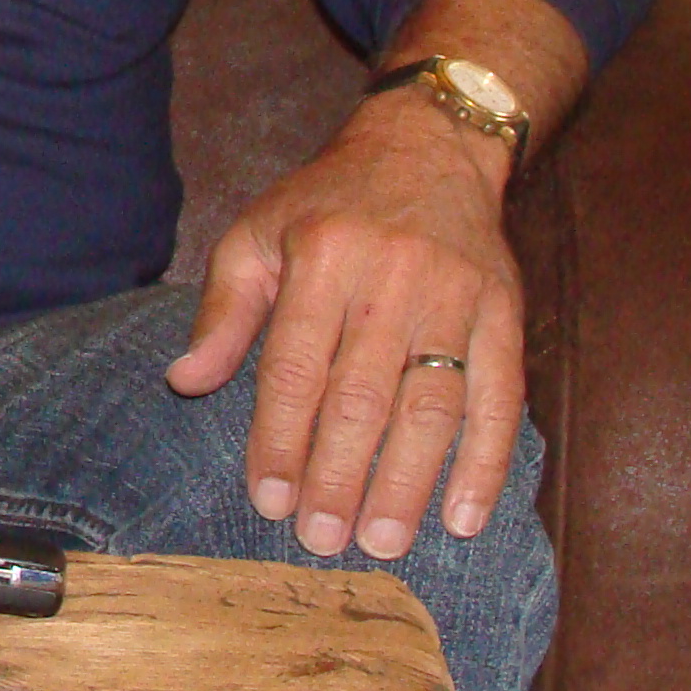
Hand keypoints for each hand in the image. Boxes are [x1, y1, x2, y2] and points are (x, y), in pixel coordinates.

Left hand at [165, 93, 521, 560]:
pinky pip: (501, 397)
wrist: (428, 148)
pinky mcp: (505, 312)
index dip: (280, 439)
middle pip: (362, 395)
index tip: (268, 500)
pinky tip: (464, 517)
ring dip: (407, 482)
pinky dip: (487, 463)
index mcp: (320, 256)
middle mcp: (391, 276)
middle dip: (339, 476)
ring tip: (382, 541)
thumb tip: (185, 380)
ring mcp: (456, 296)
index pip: (295, 367)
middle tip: (321, 540)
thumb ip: (223, 311)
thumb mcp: (256, 235)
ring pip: (432, 405)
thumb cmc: (327, 204)